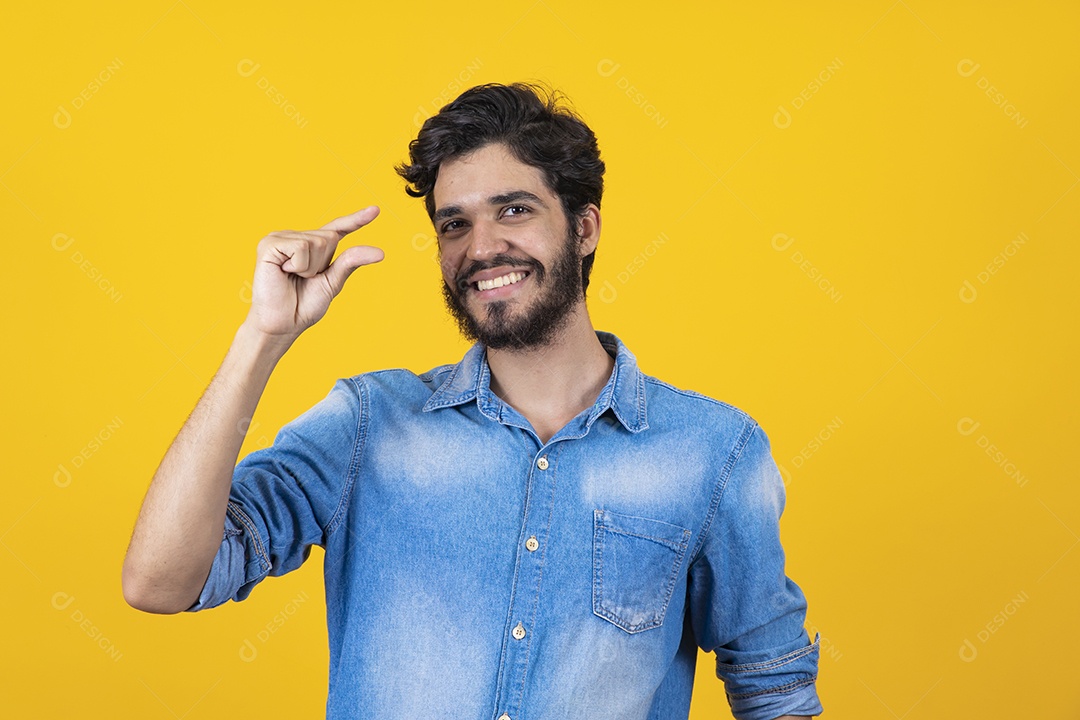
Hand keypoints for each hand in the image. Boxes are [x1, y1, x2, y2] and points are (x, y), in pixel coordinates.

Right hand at [242, 206, 383, 340]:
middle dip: (322, 263)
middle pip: (329, 237)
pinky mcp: (269, 244)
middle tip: (303, 279)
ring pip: (316, 242)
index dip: (356, 220)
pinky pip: (300, 247)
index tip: (376, 210)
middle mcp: (295, 237)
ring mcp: (280, 238)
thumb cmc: (303, 305)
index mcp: (311, 246)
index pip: (337, 229)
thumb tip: (380, 252)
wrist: (283, 324)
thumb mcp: (333, 282)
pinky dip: (298, 265)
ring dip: (309, 267)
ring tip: (292, 277)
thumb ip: (351, 263)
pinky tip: (283, 273)